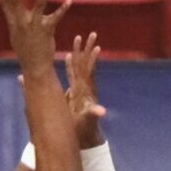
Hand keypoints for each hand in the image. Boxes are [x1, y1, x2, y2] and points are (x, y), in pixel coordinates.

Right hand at [0, 0, 70, 76]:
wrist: (36, 67)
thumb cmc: (26, 52)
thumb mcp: (16, 36)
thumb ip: (15, 22)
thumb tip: (13, 12)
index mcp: (14, 24)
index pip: (5, 5)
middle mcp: (23, 23)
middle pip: (15, 3)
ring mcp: (35, 25)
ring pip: (39, 6)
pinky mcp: (47, 29)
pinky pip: (56, 17)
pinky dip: (63, 9)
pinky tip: (69, 1)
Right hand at [64, 33, 106, 147]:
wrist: (83, 137)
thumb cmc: (85, 129)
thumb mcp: (89, 121)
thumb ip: (94, 114)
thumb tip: (102, 111)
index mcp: (86, 91)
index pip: (89, 71)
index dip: (92, 59)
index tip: (96, 45)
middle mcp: (84, 88)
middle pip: (85, 64)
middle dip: (87, 49)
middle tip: (90, 33)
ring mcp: (79, 90)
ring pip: (79, 67)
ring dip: (79, 53)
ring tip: (78, 37)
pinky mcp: (74, 93)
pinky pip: (71, 75)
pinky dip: (70, 65)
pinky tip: (67, 56)